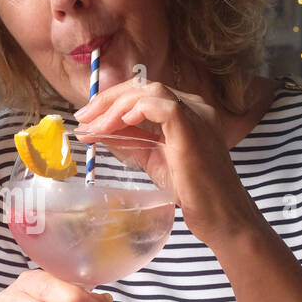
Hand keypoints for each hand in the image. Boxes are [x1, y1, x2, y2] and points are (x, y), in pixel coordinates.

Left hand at [73, 78, 260, 246]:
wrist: (218, 215)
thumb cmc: (191, 190)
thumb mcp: (152, 158)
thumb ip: (130, 140)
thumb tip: (98, 130)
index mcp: (186, 110)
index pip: (144, 92)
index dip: (112, 101)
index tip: (88, 118)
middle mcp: (194, 106)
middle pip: (143, 86)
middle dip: (107, 100)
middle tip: (83, 118)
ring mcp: (196, 114)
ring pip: (149, 90)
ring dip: (115, 106)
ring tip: (95, 126)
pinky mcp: (192, 128)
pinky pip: (162, 105)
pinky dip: (137, 109)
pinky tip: (120, 123)